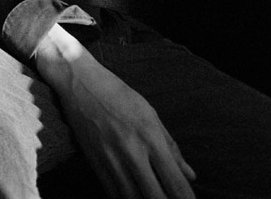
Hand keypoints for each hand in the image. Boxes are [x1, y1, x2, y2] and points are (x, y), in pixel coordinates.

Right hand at [35, 26, 195, 198]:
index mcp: (150, 139)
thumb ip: (171, 148)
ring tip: (152, 198)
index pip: (175, 182)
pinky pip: (112, 194)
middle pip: (155, 197)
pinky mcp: (94, 164)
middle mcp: (132, 153)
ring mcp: (111, 160)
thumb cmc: (119, 95)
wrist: (80, 83)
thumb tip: (190, 175)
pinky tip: (135, 197)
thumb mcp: (150, 115)